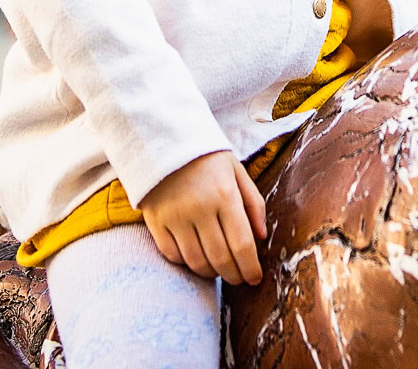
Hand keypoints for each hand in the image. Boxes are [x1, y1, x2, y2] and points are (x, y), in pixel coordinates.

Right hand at [140, 151, 267, 284]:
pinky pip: (172, 256)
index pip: (242, 244)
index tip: (255, 278)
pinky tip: (196, 258)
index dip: (251, 268)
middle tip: (239, 278)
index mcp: (224, 195)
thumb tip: (261, 238)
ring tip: (219, 270)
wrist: (163, 139)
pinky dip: (186, 264)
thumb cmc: (206, 157)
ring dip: (211, 273)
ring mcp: (175, 217)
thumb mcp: (237, 171)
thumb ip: (253, 203)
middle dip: (234, 275)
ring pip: (196, 262)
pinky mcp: (156, 222)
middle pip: (220, 258)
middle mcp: (199, 208)